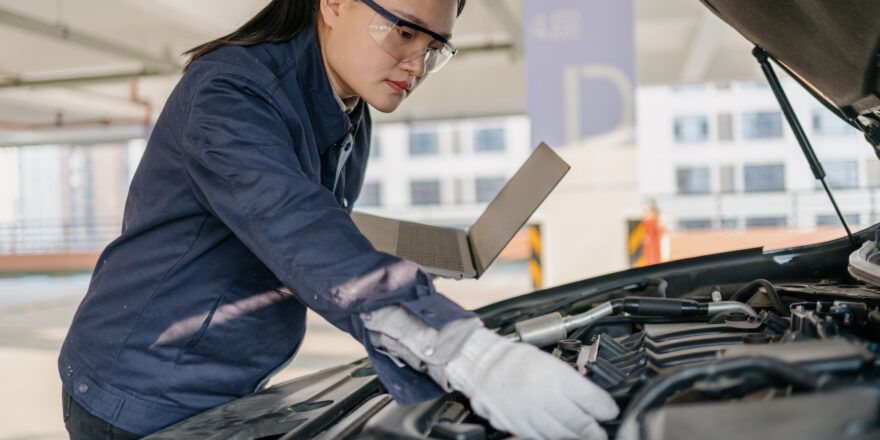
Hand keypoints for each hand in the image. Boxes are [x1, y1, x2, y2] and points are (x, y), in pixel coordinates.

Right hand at [444, 327, 618, 439]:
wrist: (482, 364)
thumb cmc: (515, 360)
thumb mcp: (549, 362)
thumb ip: (571, 382)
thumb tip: (592, 400)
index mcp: (555, 376)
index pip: (591, 399)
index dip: (605, 408)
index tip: (609, 412)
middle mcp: (543, 396)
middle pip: (578, 422)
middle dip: (593, 429)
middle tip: (599, 431)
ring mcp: (528, 413)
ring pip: (560, 434)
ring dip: (575, 436)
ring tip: (582, 435)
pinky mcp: (516, 425)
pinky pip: (539, 437)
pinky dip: (552, 438)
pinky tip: (559, 435)